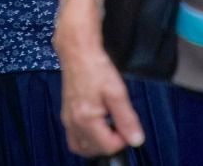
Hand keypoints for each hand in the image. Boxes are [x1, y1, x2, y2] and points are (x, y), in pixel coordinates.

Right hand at [54, 1, 143, 155]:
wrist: (77, 52)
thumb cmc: (96, 67)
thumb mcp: (117, 92)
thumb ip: (126, 119)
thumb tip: (136, 140)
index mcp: (86, 119)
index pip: (107, 147)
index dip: (122, 140)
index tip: (127, 127)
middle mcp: (73, 123)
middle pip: (93, 151)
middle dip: (109, 144)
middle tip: (119, 128)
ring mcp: (68, 119)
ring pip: (80, 147)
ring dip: (96, 145)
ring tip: (108, 129)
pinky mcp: (66, 114)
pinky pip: (74, 137)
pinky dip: (86, 138)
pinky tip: (97, 124)